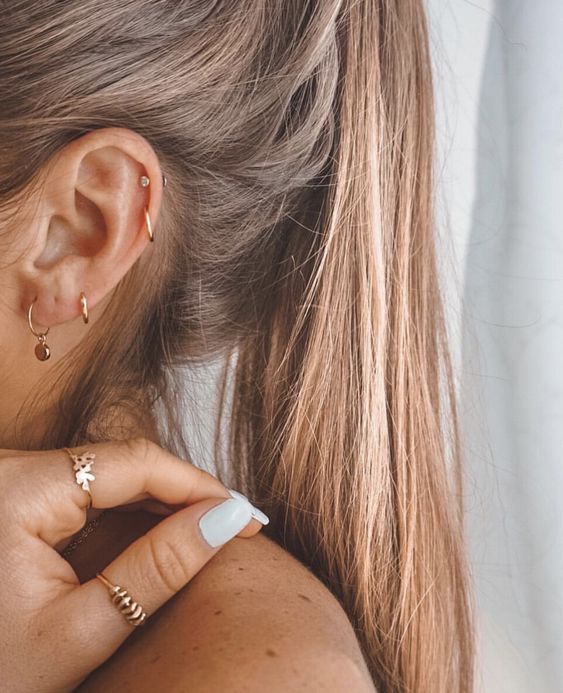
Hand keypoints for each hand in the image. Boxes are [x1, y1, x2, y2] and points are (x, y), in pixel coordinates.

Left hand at [0, 438, 266, 691]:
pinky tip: (161, 531)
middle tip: (233, 528)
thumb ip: (158, 570)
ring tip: (206, 531)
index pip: (136, 462)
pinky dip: (130, 508)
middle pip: (125, 461)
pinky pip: (89, 485)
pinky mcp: (18, 490)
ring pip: (111, 471)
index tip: (246, 516)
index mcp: (16, 491)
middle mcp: (11, 467)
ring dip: (161, 501)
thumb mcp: (79, 631)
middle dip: (184, 494)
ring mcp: (14, 476)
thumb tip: (227, 520)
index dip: (200, 486)